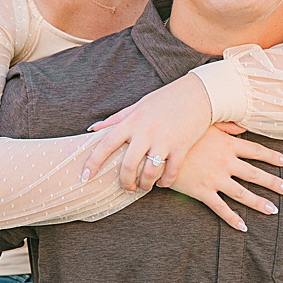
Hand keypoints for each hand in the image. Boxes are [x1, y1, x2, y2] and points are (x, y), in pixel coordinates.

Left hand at [82, 73, 213, 191]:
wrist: (198, 94)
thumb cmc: (165, 99)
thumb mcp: (137, 106)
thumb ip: (115, 120)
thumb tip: (93, 129)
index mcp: (131, 122)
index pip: (105, 144)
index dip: (92, 163)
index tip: (85, 177)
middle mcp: (145, 132)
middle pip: (127, 165)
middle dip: (125, 182)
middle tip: (126, 188)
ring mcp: (164, 140)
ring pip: (149, 172)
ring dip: (145, 184)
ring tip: (144, 186)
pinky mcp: (181, 147)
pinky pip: (171, 172)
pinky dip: (165, 182)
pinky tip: (162, 183)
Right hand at [165, 125, 282, 231]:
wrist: (156, 149)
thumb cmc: (179, 134)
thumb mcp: (203, 125)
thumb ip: (225, 126)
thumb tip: (243, 128)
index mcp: (227, 145)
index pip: (256, 151)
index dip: (272, 157)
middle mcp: (225, 162)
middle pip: (255, 174)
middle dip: (273, 183)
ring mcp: (214, 178)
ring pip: (242, 193)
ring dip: (259, 202)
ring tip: (273, 210)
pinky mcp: (201, 191)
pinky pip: (220, 208)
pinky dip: (232, 218)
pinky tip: (243, 227)